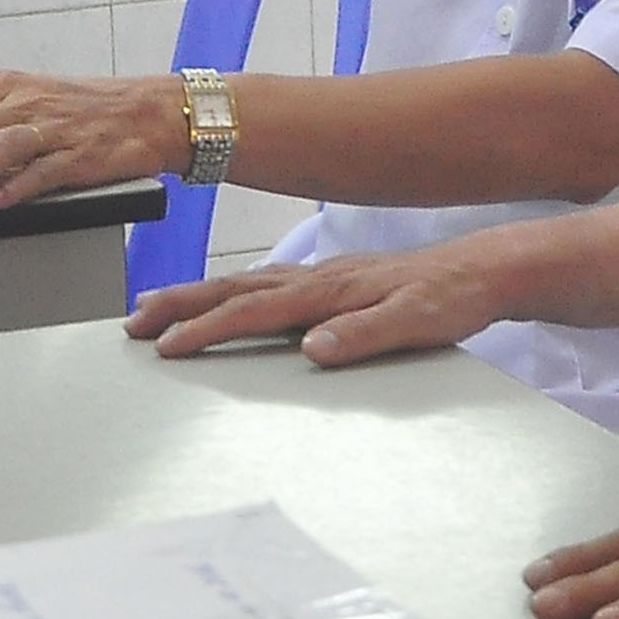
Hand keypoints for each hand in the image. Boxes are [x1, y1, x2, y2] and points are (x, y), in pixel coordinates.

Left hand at [0, 69, 184, 205]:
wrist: (153, 111)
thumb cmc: (87, 112)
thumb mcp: (32, 107)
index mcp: (10, 88)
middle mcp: (29, 103)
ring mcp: (56, 128)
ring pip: (6, 144)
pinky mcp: (83, 154)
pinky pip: (47, 170)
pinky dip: (21, 186)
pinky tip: (0, 200)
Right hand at [125, 245, 505, 361]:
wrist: (483, 271)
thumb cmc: (451, 298)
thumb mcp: (417, 322)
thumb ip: (365, 335)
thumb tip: (313, 347)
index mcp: (331, 289)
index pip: (256, 311)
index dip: (208, 330)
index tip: (167, 348)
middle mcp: (319, 277)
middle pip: (235, 289)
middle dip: (180, 305)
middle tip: (134, 320)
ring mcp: (323, 275)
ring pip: (245, 283)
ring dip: (198, 295)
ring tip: (158, 307)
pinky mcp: (332, 280)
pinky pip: (265, 283)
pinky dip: (232, 291)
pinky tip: (225, 298)